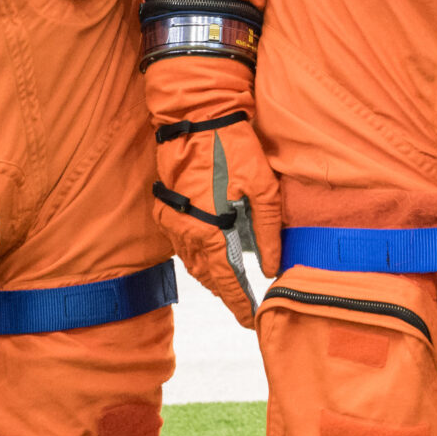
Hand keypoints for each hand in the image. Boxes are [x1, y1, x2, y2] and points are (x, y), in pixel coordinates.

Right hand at [149, 111, 282, 328]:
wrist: (195, 114)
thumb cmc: (232, 146)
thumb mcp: (261, 186)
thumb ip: (268, 229)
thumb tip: (271, 267)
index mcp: (208, 230)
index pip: (226, 280)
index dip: (240, 303)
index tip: (252, 321)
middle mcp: (184, 231)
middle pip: (206, 276)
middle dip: (226, 293)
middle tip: (245, 307)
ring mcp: (171, 220)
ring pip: (192, 262)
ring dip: (211, 276)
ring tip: (232, 286)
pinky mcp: (165, 207)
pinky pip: (181, 244)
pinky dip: (198, 257)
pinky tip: (212, 255)